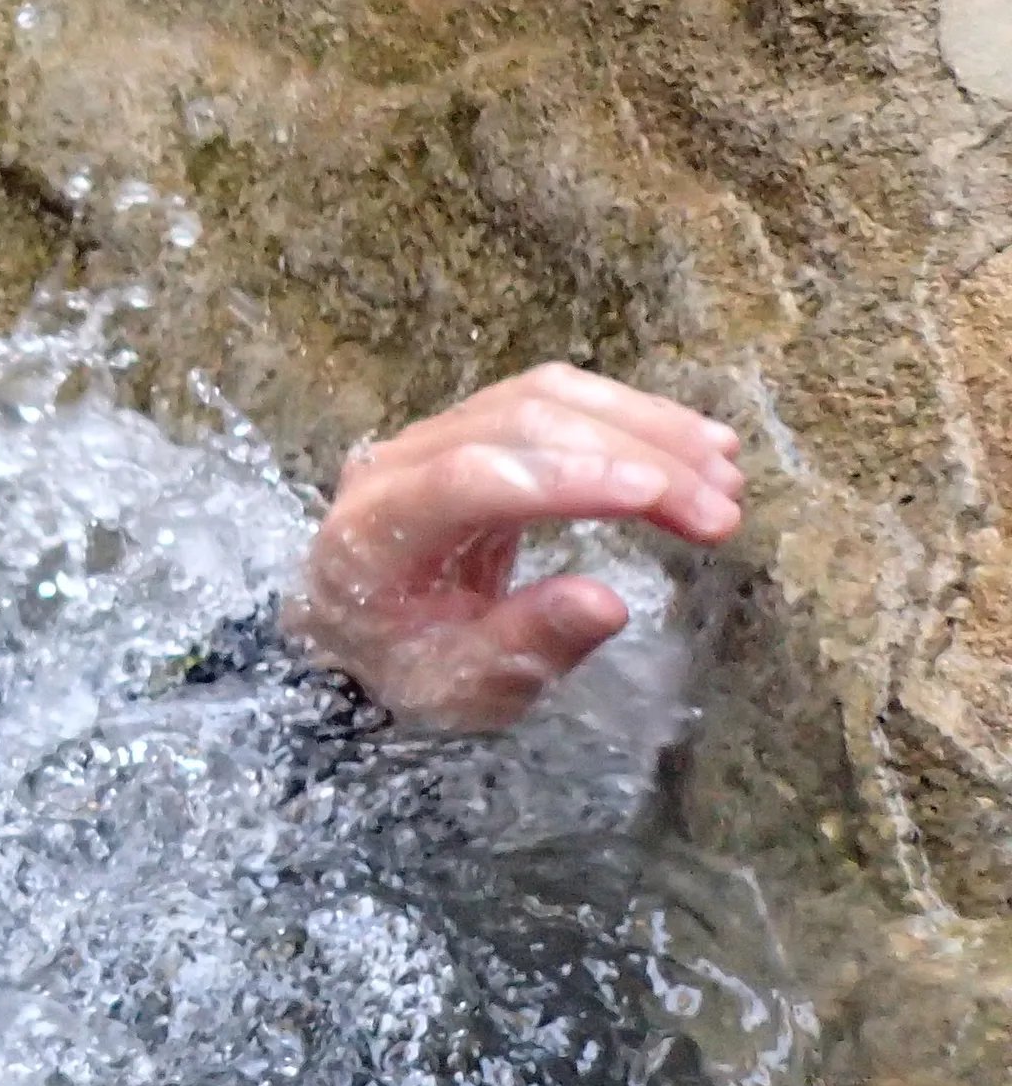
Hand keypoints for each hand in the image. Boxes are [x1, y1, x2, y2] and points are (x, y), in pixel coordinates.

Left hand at [290, 365, 742, 732]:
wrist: (361, 636)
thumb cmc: (407, 667)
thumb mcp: (463, 687)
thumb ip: (528, 645)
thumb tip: (607, 605)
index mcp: (374, 528)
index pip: (470, 479)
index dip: (567, 480)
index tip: (656, 497)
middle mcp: (396, 463)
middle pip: (521, 426)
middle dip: (634, 458)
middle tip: (720, 509)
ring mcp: (434, 435)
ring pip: (545, 398)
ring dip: (645, 428)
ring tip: (725, 474)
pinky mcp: (474, 427)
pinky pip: (554, 399)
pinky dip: (629, 418)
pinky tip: (694, 446)